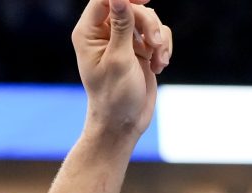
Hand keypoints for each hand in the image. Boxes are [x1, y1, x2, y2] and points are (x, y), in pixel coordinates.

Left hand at [73, 0, 172, 140]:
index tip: (145, 0)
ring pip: (148, 18)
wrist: (124, 122)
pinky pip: (159, 33)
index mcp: (88, 33)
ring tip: (158, 60)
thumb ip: (121, 25)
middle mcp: (103, 33)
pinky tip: (159, 66)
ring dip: (158, 38)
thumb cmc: (114, 95)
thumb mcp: (119, 58)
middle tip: (154, 44)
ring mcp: (123, 40)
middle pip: (131, 6)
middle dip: (148, 23)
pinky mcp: (140, 48)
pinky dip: (163, 48)